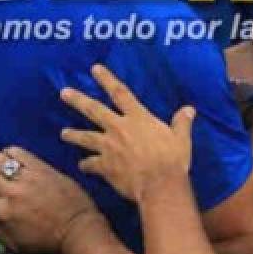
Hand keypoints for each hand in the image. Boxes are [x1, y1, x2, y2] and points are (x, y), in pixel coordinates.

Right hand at [0, 143, 102, 253]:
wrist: (77, 231)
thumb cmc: (46, 243)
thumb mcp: (15, 245)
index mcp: (2, 213)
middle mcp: (11, 194)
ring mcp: (27, 179)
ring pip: (1, 161)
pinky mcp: (43, 170)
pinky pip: (22, 155)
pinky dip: (12, 151)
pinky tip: (8, 150)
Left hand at [61, 64, 194, 202]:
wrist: (159, 185)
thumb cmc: (172, 160)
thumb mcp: (181, 139)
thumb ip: (182, 123)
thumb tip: (189, 109)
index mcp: (138, 118)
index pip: (120, 93)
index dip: (106, 79)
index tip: (94, 68)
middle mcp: (119, 128)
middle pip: (94, 110)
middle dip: (78, 100)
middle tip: (63, 93)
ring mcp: (109, 147)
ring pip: (85, 137)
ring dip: (73, 134)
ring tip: (62, 133)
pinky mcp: (105, 166)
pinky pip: (90, 164)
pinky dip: (85, 165)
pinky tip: (81, 166)